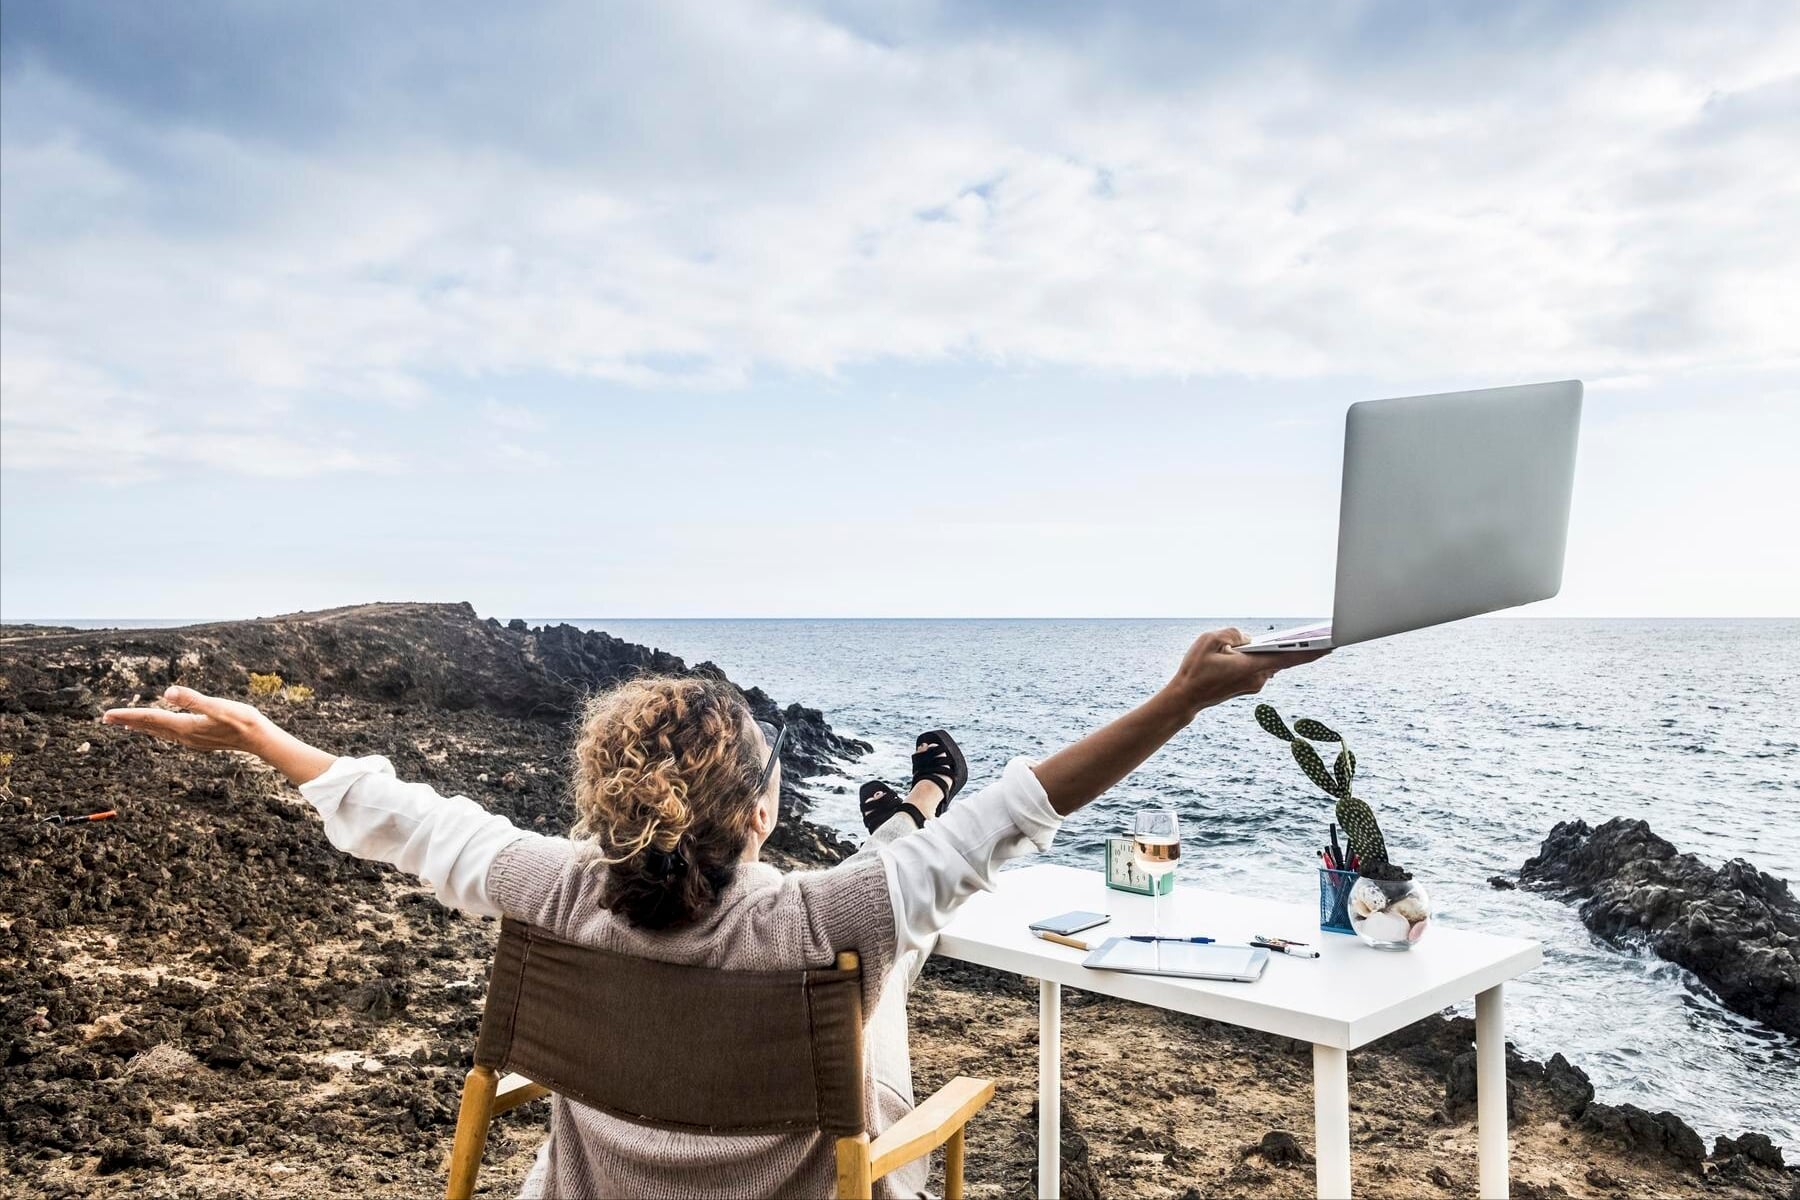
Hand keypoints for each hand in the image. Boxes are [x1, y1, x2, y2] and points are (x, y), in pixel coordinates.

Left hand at [103, 686, 271, 754]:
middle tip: (105, 719)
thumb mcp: (218, 706)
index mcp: (185, 726)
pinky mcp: (199, 739)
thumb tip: (167, 692)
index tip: (107, 715)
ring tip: (126, 723)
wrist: (259, 739)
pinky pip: (170, 734)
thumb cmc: (242, 721)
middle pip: (149, 727)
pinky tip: (159, 728)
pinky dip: (157, 729)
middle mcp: (184, 736)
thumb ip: (193, 699)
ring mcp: (191, 739)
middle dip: (127, 721)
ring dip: (141, 726)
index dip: (128, 715)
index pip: (150, 718)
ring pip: (158, 732)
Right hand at [1162, 628, 1328, 717]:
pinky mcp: (1249, 686)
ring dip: (1274, 651)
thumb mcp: (1209, 640)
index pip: (1290, 657)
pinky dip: (1262, 658)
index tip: (1333, 644)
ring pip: (1269, 662)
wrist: (1186, 698)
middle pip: (1283, 658)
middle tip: (1321, 635)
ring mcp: (1254, 684)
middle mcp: (1259, 678)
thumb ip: (1233, 633)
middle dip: (1297, 647)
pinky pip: (1261, 667)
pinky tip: (1258, 649)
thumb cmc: (1195, 669)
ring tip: (1288, 638)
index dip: (1313, 650)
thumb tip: (1248, 639)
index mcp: (1253, 666)